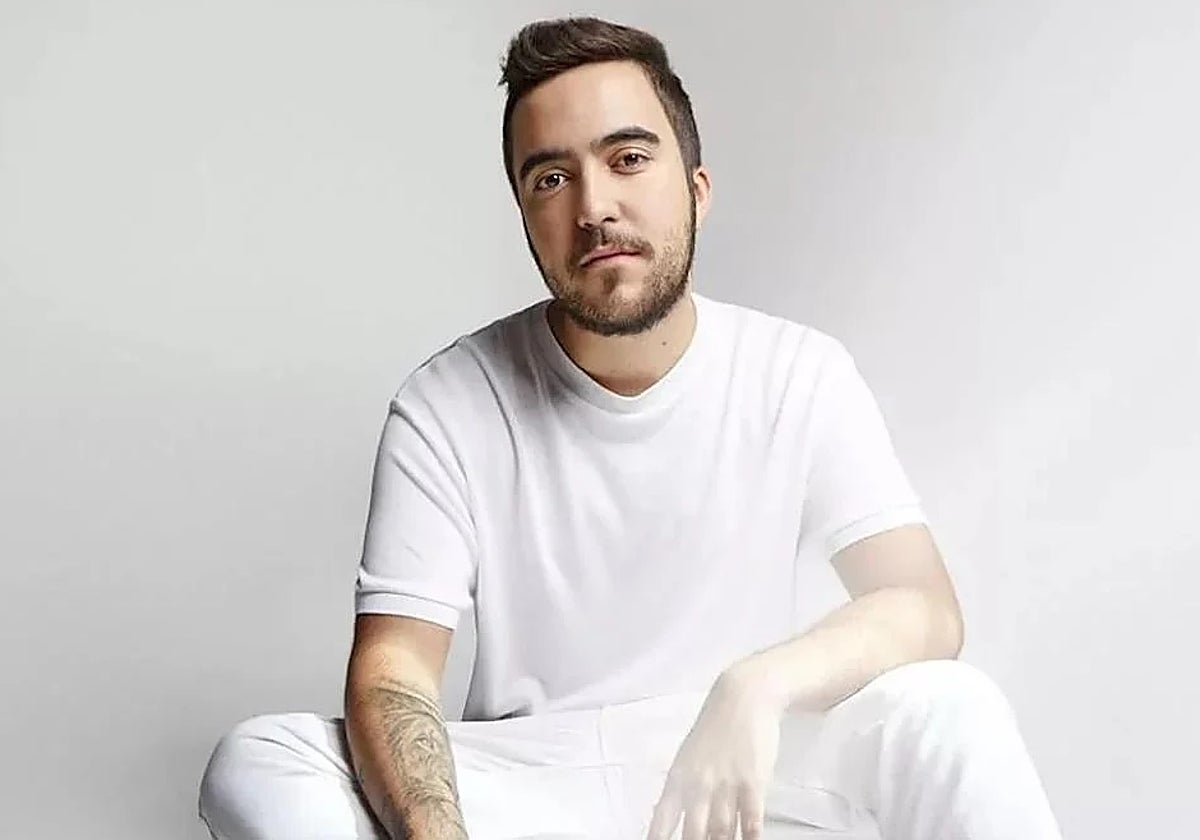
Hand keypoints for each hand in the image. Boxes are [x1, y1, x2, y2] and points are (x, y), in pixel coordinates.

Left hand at [645, 659, 786, 839]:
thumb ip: (683, 787)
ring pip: (721, 830)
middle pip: (693, 832)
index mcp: (679, 777)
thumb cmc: (715, 727)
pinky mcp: (753, 781)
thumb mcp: (689, 756)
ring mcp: (726, 783)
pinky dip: (749, 837)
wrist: (743, 696)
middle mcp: (699, 784)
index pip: (662, 819)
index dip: (657, 838)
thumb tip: (673, 817)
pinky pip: (751, 819)